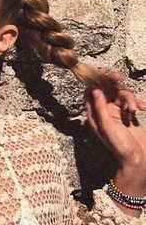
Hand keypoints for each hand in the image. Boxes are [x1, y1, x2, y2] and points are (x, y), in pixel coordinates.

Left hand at [85, 70, 145, 187]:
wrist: (139, 161)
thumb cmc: (120, 145)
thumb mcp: (107, 125)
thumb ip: (100, 106)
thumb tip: (94, 89)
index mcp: (94, 115)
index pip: (91, 94)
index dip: (94, 81)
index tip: (101, 71)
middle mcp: (104, 113)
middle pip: (106, 92)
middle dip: (113, 85)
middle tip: (117, 77)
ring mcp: (116, 114)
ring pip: (120, 96)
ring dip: (128, 98)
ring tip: (134, 108)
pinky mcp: (128, 116)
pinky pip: (130, 103)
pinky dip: (135, 103)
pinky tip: (141, 108)